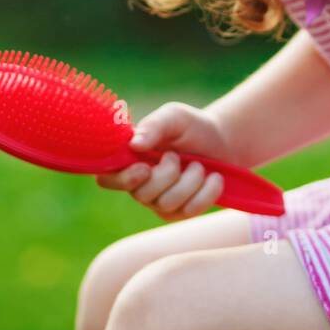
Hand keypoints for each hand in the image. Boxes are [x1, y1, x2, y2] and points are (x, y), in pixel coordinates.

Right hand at [95, 102, 232, 221]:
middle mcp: (140, 184)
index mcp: (131, 159)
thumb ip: (154, 125)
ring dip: (191, 180)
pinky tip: (213, 178)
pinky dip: (207, 192)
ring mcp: (159, 201)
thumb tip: (134, 144)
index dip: (122, 179)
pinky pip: (189, 211)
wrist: (222, 143)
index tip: (145, 168)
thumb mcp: (174, 116)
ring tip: (199, 165)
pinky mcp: (180, 213)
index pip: (108, 179)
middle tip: (179, 156)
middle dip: (168, 174)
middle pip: (142, 195)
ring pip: (167, 204)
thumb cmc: (192, 127)